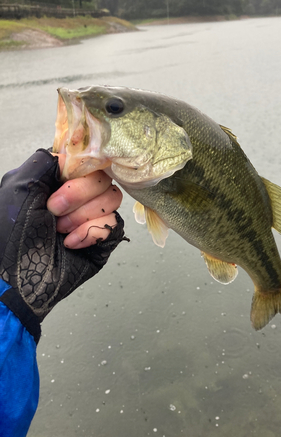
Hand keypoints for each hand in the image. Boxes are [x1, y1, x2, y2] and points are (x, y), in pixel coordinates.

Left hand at [0, 149, 126, 343]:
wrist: (17, 281)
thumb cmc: (11, 236)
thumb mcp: (19, 188)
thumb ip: (44, 162)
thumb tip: (74, 155)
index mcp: (58, 180)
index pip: (86, 160)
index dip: (77, 174)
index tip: (56, 193)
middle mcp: (78, 194)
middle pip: (102, 177)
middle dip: (78, 198)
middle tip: (54, 214)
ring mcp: (92, 215)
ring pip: (113, 198)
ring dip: (82, 217)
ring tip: (61, 232)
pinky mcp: (103, 237)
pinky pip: (113, 224)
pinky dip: (90, 234)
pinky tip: (71, 244)